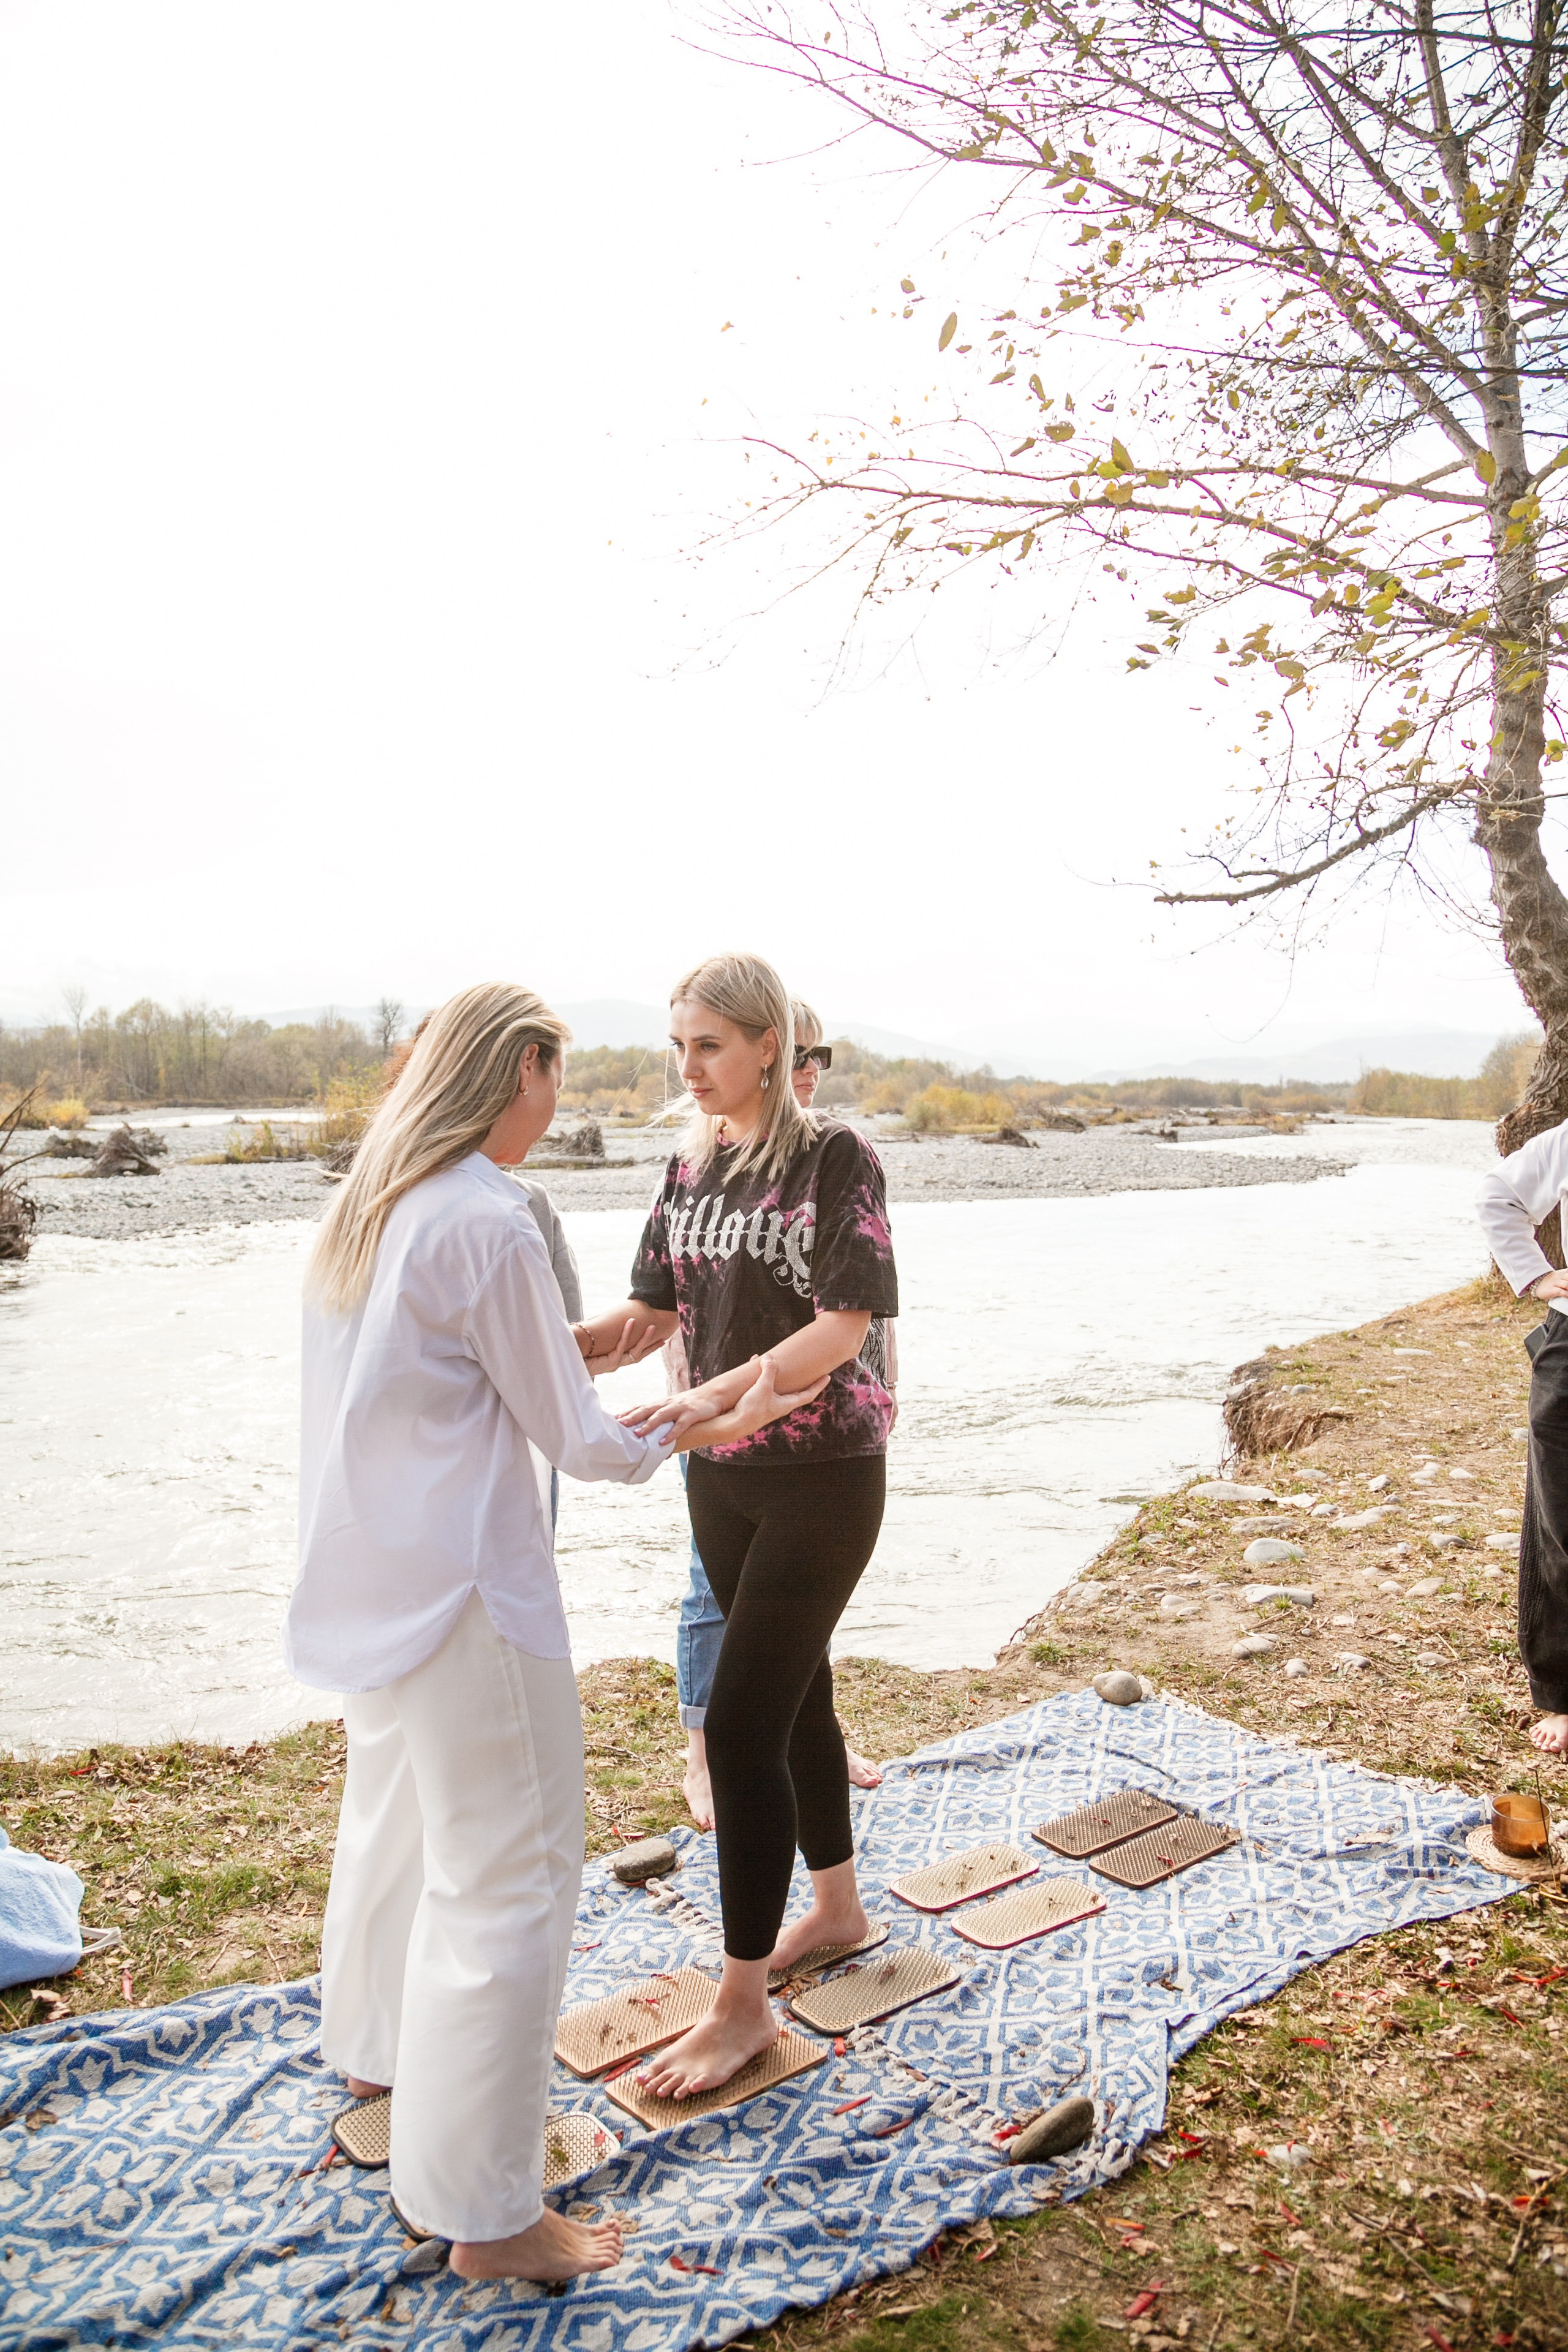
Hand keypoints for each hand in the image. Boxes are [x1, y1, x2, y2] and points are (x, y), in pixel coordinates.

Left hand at [577, 1318, 662, 1376]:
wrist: (569, 1360)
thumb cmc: (579, 1352)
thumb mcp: (595, 1344)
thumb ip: (604, 1337)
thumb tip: (610, 1322)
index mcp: (616, 1361)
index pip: (636, 1354)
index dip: (648, 1348)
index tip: (659, 1341)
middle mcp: (618, 1364)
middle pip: (639, 1355)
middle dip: (651, 1347)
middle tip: (664, 1338)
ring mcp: (615, 1364)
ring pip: (635, 1352)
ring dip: (644, 1338)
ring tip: (652, 1326)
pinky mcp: (610, 1362)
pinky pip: (621, 1346)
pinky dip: (626, 1334)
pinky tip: (631, 1322)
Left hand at [618, 1389, 723, 1443]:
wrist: (713, 1395)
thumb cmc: (692, 1405)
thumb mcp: (674, 1408)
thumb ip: (662, 1418)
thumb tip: (650, 1433)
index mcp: (663, 1403)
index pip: (642, 1406)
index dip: (629, 1412)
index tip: (615, 1418)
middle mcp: (668, 1404)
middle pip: (648, 1409)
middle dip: (633, 1417)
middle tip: (620, 1424)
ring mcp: (680, 1408)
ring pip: (662, 1416)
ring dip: (649, 1425)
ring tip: (637, 1434)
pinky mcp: (692, 1414)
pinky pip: (680, 1425)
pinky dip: (671, 1433)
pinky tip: (663, 1442)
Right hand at [675, 1353, 829, 1450]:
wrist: (734, 1424)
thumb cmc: (752, 1408)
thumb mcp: (763, 1387)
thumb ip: (768, 1371)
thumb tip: (769, 1357)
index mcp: (787, 1404)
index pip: (809, 1394)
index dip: (818, 1385)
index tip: (827, 1377)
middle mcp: (780, 1405)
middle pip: (795, 1390)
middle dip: (799, 1378)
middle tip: (807, 1368)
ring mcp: (768, 1405)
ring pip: (777, 1385)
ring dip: (776, 1373)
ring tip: (775, 1360)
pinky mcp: (757, 1403)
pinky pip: (763, 1385)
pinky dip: (761, 1375)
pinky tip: (754, 1364)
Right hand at [1532, 1271, 1567, 1301]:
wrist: (1537, 1283)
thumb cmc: (1552, 1281)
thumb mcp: (1561, 1276)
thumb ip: (1567, 1277)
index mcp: (1564, 1273)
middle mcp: (1560, 1277)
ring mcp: (1556, 1283)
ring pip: (1567, 1284)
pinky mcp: (1552, 1290)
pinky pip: (1560, 1292)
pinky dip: (1566, 1294)